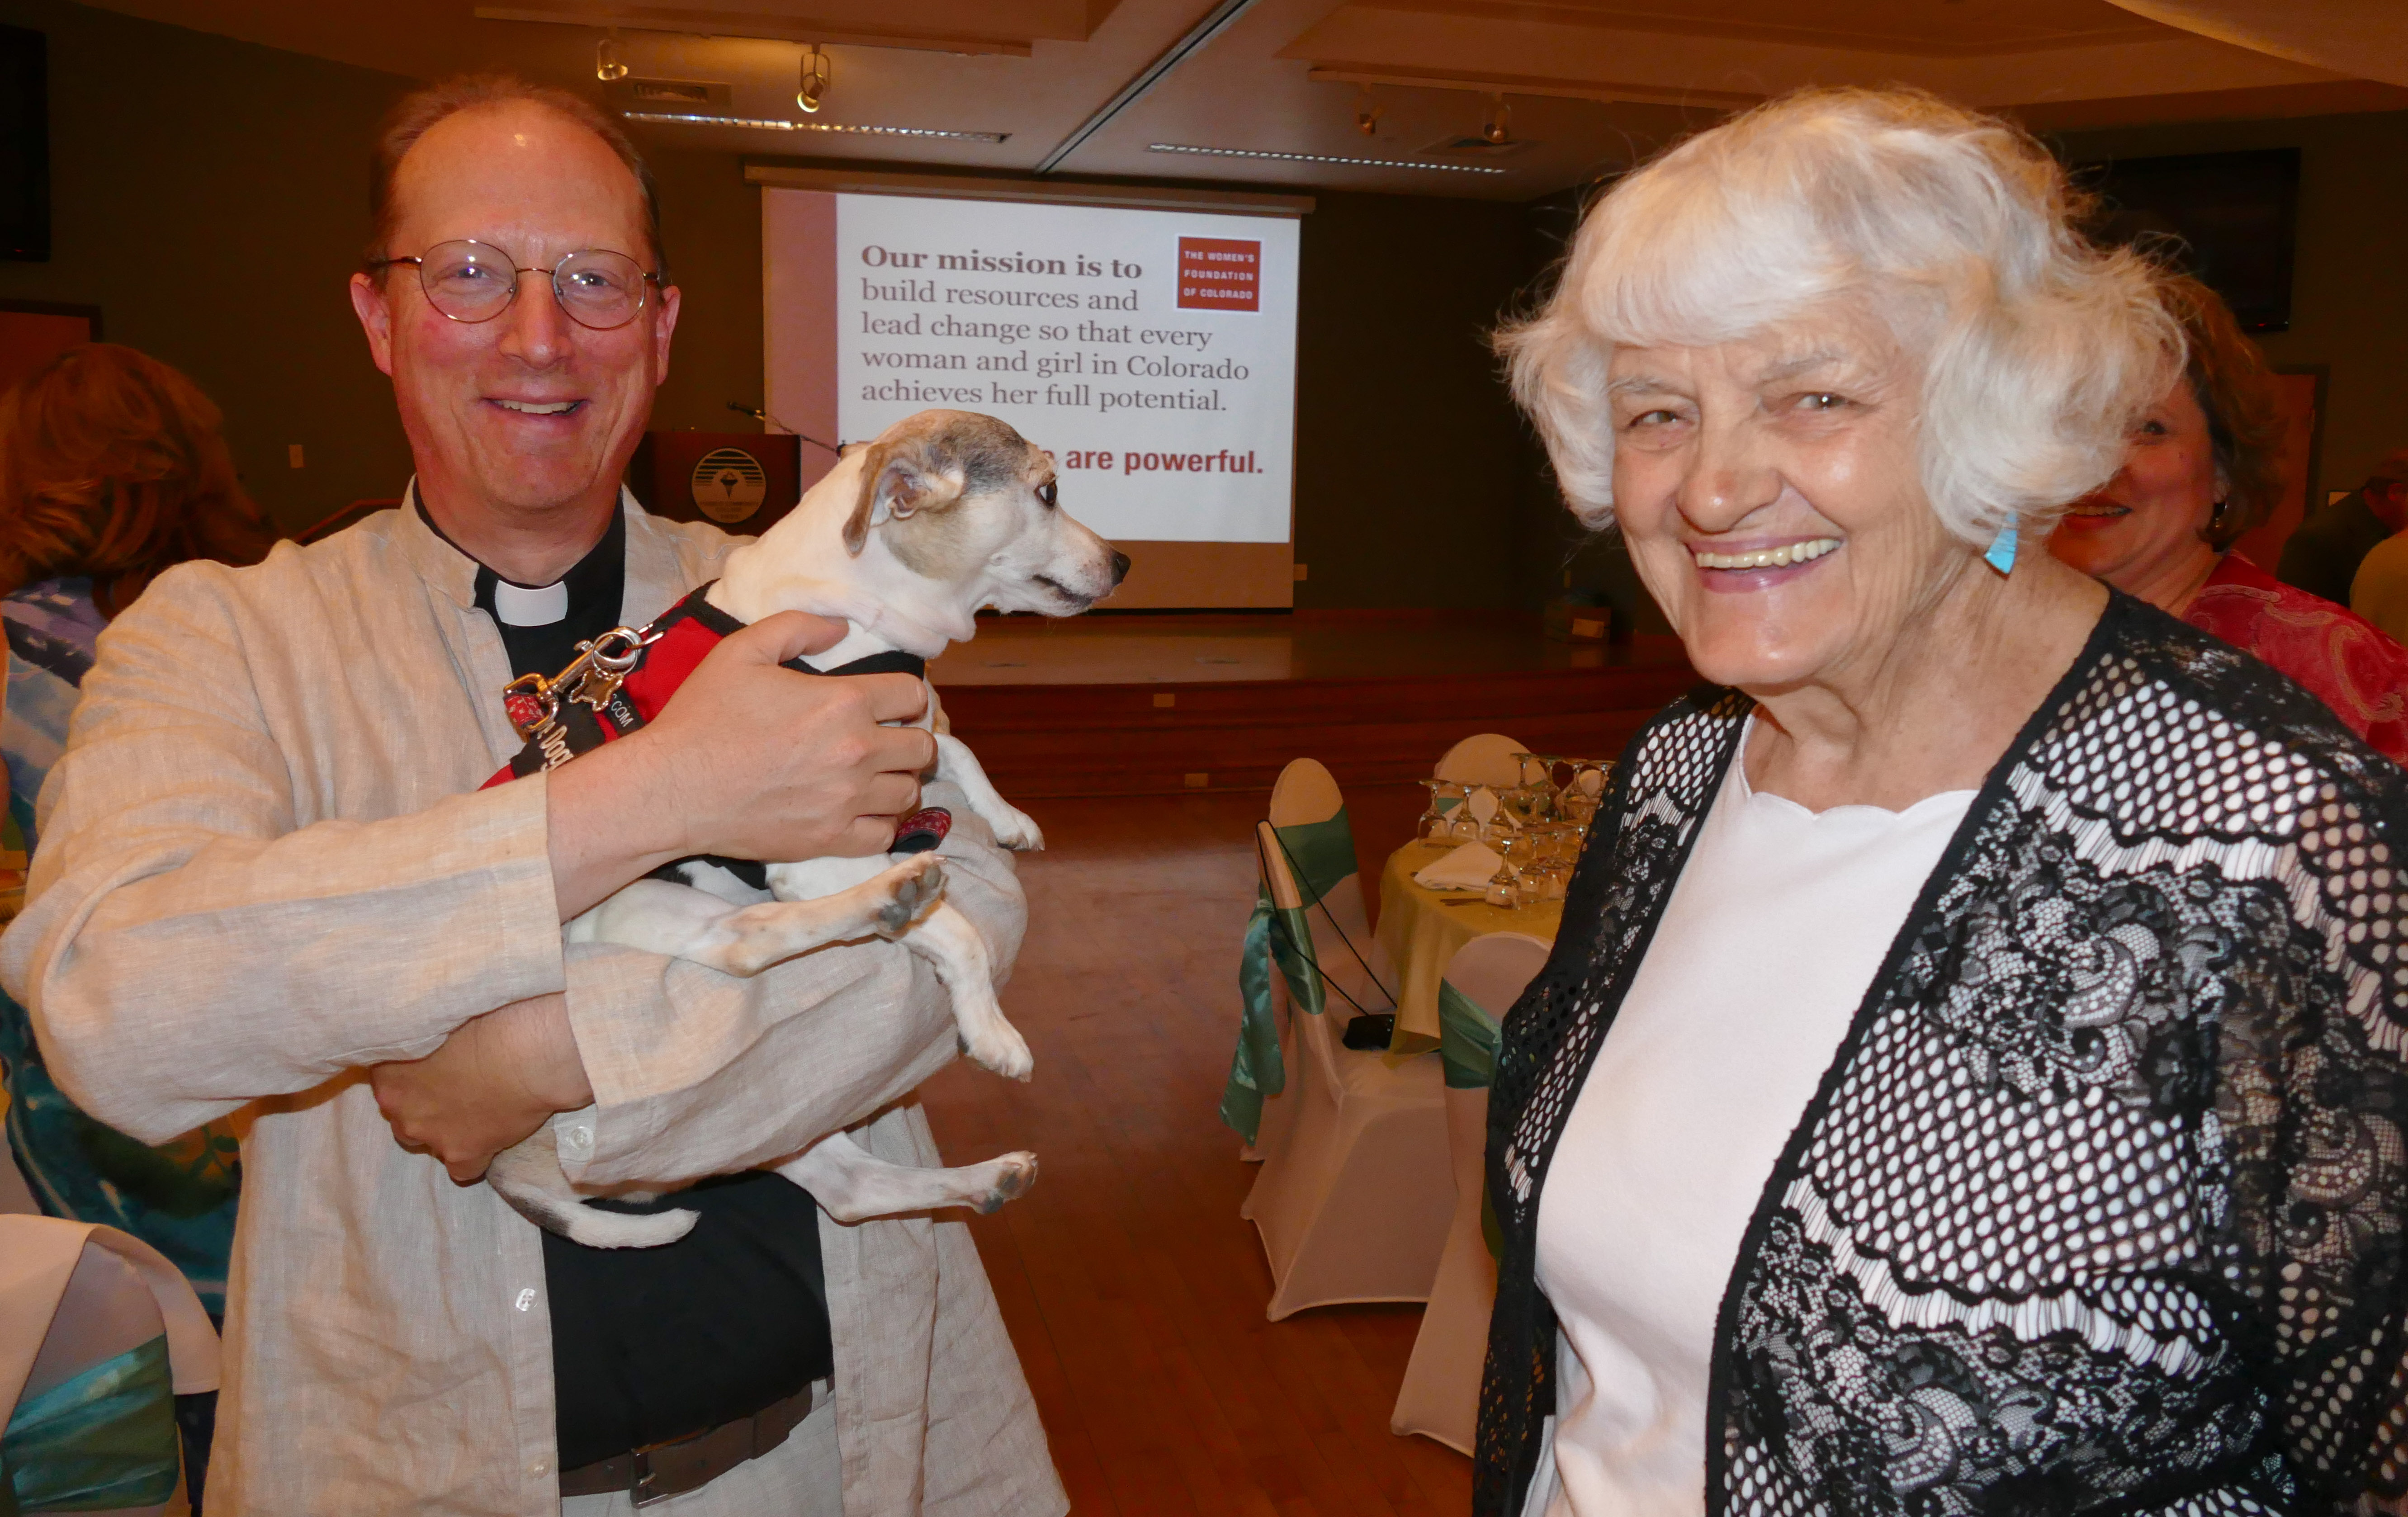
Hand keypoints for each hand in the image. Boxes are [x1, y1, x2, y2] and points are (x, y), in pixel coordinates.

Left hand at [370, 993, 593, 1181]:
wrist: (531, 1049)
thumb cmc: (492, 1018)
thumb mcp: (444, 1017)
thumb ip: (426, 1035)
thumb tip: (433, 1040)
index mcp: (388, 1069)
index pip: (385, 1079)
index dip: (414, 1073)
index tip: (437, 1063)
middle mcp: (401, 1106)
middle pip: (405, 1113)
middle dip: (427, 1104)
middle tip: (460, 1085)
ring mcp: (431, 1133)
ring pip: (427, 1142)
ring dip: (447, 1130)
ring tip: (480, 1109)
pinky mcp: (464, 1153)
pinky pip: (463, 1168)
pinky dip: (476, 1156)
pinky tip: (493, 1137)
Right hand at [546, 611, 938, 917]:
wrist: (672, 789)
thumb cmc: (704, 717)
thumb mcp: (743, 651)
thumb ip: (798, 628)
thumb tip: (843, 629)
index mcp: (843, 702)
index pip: (913, 696)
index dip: (907, 697)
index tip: (891, 704)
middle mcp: (856, 752)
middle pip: (922, 748)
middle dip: (910, 739)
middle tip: (887, 739)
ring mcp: (846, 800)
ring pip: (909, 792)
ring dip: (898, 780)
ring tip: (875, 775)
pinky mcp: (831, 839)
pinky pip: (885, 834)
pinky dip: (880, 823)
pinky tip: (861, 810)